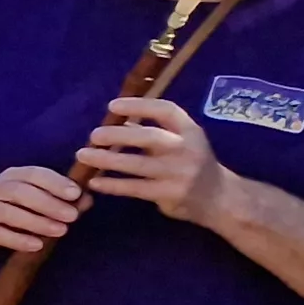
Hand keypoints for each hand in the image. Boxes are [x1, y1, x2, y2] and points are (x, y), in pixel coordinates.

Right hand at [0, 164, 84, 251]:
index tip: (76, 194)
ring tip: (61, 231)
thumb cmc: (12, 207)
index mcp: (11, 175)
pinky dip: (18, 240)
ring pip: (9, 213)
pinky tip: (37, 245)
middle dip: (49, 204)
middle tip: (73, 216)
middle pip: (20, 192)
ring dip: (37, 222)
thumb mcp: (35, 198)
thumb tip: (86, 200)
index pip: (33, 174)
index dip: (55, 182)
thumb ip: (62, 199)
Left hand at [73, 97, 229, 223]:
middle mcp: (187, 149)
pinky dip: (112, 185)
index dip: (139, 106)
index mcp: (190, 131)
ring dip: (106, 159)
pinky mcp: (170, 194)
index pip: (166, 110)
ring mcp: (179, 173)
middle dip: (118, 134)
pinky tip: (94, 181)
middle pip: (149, 137)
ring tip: (83, 155)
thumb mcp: (183, 142)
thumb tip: (121, 120)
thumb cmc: (193, 164)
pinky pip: (135, 188)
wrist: (220, 198)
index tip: (113, 105)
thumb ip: (156, 131)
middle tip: (93, 135)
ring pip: (137, 164)